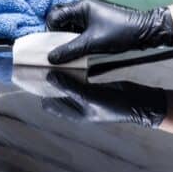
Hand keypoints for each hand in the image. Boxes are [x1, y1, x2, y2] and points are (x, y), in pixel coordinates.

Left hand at [42, 71, 166, 127]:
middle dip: (48, 81)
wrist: (139, 103)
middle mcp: (77, 105)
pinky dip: (72, 70)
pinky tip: (70, 59)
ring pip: (66, 84)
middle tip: (41, 63)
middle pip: (56, 93)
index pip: (49, 104)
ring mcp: (85, 95)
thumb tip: (49, 77)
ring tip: (52, 59)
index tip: (33, 76)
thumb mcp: (90, 97)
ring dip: (60, 74)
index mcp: (74, 113)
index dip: (40, 92)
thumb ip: (69, 87)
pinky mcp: (93, 86)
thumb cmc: (115, 106)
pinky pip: (78, 78)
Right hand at [46, 0, 172, 63]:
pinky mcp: (97, 26)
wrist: (146, 32)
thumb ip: (70, 50)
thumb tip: (51, 57)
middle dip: (57, 36)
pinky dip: (77, 42)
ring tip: (70, 52)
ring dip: (67, 40)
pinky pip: (79, 33)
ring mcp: (91, 18)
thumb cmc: (122, 32)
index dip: (50, 31)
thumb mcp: (92, 43)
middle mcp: (84, 10)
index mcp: (81, 8)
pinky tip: (80, 51)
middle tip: (59, 49)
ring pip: (70, 28)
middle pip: (60, 21)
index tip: (52, 46)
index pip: (54, 16)